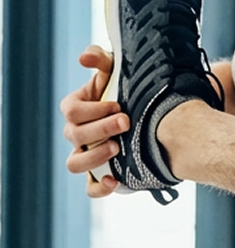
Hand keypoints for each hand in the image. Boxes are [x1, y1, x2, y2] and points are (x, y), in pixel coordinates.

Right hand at [59, 46, 127, 197]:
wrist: (150, 115)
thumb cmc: (128, 90)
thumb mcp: (117, 71)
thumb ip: (101, 59)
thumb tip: (84, 58)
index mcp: (77, 108)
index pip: (71, 111)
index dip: (93, 109)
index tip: (118, 105)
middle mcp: (78, 134)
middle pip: (74, 135)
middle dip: (101, 128)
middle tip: (126, 122)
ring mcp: (88, 155)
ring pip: (74, 163)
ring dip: (95, 156)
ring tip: (118, 148)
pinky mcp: (102, 175)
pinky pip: (92, 188)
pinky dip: (100, 187)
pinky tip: (115, 180)